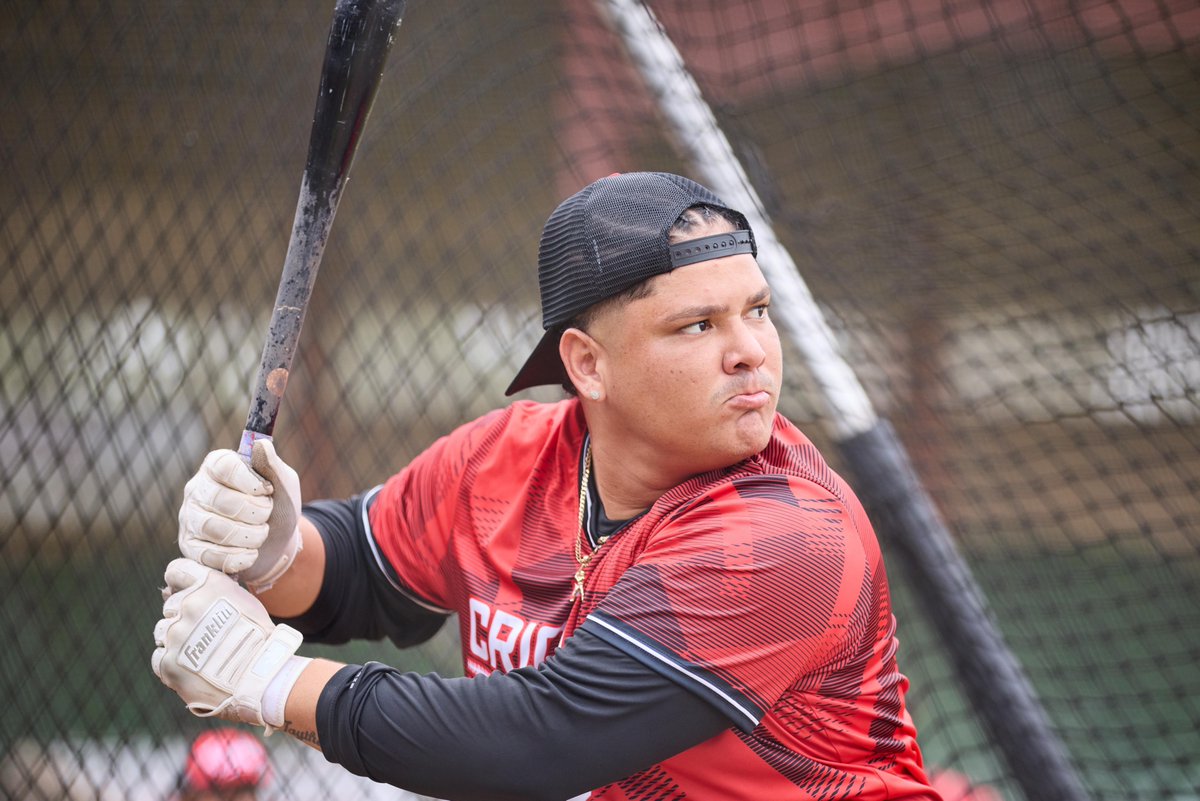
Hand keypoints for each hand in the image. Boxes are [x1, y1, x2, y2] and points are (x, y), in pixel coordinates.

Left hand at [152, 558, 303, 728]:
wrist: (259, 677)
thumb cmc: (256, 637)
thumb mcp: (241, 601)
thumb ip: (211, 592)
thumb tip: (176, 589)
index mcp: (207, 585)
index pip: (176, 571)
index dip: (179, 582)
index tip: (184, 592)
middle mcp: (188, 604)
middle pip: (170, 606)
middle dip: (183, 618)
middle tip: (206, 634)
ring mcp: (175, 634)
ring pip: (163, 632)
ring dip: (177, 640)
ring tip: (202, 654)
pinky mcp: (167, 662)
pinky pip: (160, 657)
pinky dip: (172, 662)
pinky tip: (194, 668)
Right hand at [178, 439, 302, 591]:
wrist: (275, 545)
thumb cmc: (278, 507)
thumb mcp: (284, 484)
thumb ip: (273, 466)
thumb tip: (261, 444)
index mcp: (218, 466)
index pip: (224, 467)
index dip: (249, 481)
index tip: (266, 490)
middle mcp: (197, 488)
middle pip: (220, 500)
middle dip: (255, 512)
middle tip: (267, 515)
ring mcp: (190, 518)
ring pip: (213, 528)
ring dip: (248, 536)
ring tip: (261, 535)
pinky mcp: (189, 546)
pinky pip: (208, 555)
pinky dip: (236, 558)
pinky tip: (250, 554)